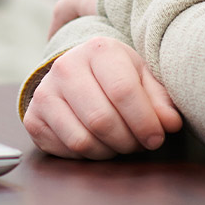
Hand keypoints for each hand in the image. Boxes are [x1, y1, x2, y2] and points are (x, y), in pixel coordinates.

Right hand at [24, 37, 181, 158]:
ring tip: (121, 143)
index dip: (144, 122)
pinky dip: (88, 156)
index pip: (123, 92)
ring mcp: (46, 91)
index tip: (157, 137)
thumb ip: (159, 99)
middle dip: (128, 141)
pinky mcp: (34, 116)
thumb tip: (170, 124)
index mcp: (98, 48)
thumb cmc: (117, 73)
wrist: (77, 70)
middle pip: (102, 120)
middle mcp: (67, 66)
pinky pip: (65, 150)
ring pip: (83, 140)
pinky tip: (98, 143)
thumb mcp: (141, 75)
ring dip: (109, 152)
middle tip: (139, 144)